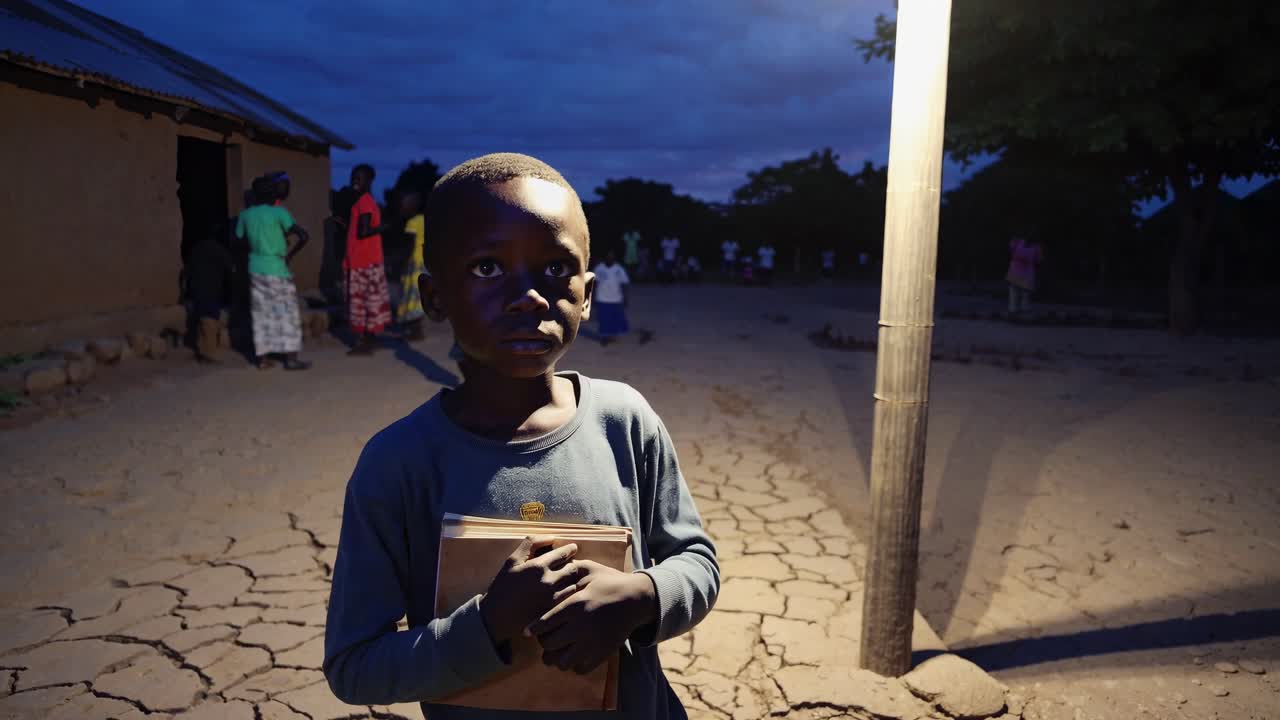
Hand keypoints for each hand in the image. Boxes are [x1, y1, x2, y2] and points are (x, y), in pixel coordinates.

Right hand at [479, 537, 579, 646]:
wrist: (496, 617)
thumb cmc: (503, 586)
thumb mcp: (512, 561)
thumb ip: (531, 544)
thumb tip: (552, 537)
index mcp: (538, 566)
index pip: (564, 553)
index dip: (570, 549)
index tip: (572, 549)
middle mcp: (548, 581)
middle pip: (573, 568)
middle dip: (572, 564)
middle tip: (569, 564)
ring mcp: (553, 597)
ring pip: (573, 583)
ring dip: (571, 579)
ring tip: (565, 580)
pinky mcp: (554, 611)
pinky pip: (569, 598)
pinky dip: (569, 593)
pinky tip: (562, 593)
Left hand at [527, 561, 656, 674]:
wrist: (636, 599)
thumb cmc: (609, 582)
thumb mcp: (589, 569)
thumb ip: (567, 569)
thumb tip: (548, 565)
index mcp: (575, 605)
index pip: (544, 624)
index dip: (533, 629)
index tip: (528, 631)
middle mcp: (582, 626)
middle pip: (549, 645)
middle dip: (544, 642)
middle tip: (547, 637)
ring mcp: (593, 642)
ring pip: (561, 662)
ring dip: (557, 657)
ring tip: (559, 649)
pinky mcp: (602, 653)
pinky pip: (579, 669)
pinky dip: (574, 665)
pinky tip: (575, 653)